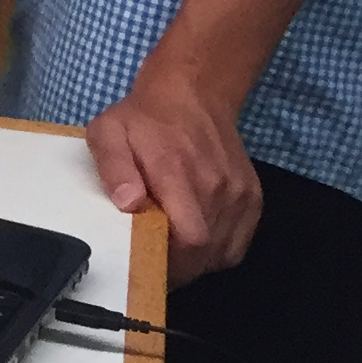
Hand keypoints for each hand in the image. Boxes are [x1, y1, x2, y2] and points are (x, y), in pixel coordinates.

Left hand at [84, 66, 260, 280]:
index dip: (169, 261)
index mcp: (177, 172)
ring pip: (222, 253)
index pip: (190, 237)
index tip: (145, 263)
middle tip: (153, 262)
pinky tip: (195, 244)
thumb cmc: (144, 118)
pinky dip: (217, 252)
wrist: (193, 94)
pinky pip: (237, 244)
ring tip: (171, 253)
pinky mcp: (252, 197)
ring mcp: (238, 193)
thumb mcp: (109, 132)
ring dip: (196, 262)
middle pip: (204, 252)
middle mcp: (215, 185)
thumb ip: (114, 167)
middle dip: (177, 268)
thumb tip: (129, 203)